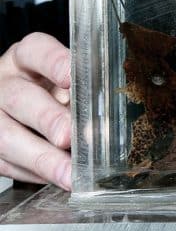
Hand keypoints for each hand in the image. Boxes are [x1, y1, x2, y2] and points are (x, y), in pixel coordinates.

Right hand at [0, 33, 71, 189]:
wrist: (17, 102)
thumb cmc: (52, 88)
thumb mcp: (67, 77)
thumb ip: (84, 89)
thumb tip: (110, 112)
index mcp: (25, 58)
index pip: (37, 52)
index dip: (54, 63)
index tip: (72, 77)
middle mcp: (4, 83)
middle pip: (20, 98)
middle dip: (47, 119)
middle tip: (69, 136)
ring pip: (7, 137)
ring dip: (41, 158)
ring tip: (68, 173)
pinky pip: (5, 163)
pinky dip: (34, 174)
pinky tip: (56, 178)